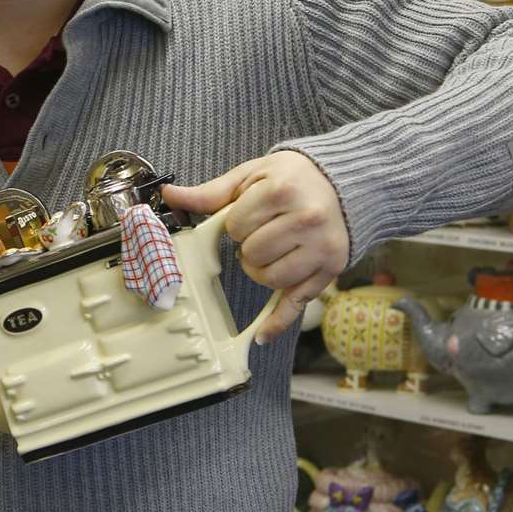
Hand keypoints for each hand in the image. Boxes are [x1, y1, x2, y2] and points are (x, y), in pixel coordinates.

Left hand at [161, 151, 348, 344]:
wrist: (341, 183)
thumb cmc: (292, 178)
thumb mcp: (251, 175)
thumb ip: (211, 192)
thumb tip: (170, 195)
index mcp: (282, 192)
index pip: (236, 226)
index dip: (237, 223)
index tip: (251, 213)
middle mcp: (307, 221)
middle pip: (252, 254)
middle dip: (249, 245)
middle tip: (263, 231)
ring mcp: (322, 248)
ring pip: (269, 278)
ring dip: (260, 270)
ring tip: (272, 250)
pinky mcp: (330, 270)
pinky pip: (297, 303)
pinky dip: (277, 322)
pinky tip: (261, 336)